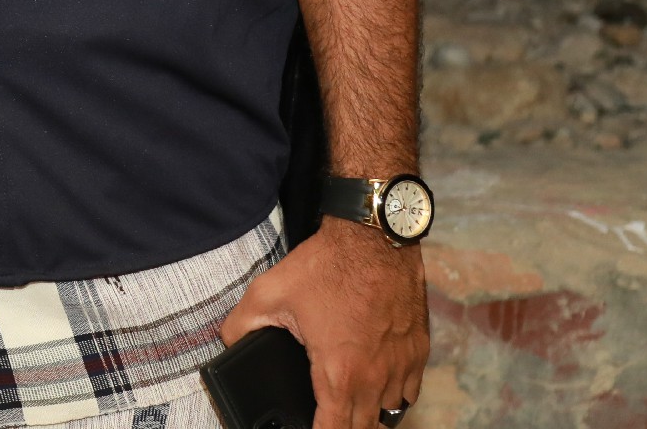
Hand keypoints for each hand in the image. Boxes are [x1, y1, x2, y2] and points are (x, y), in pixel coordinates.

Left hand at [219, 219, 425, 428]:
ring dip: (368, 416)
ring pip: (388, 413)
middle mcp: (375, 378)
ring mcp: (401, 366)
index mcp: (339, 372)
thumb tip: (228, 344)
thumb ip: (241, 325)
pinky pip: (408, 392)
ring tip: (349, 409)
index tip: (306, 428)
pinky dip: (393, 397)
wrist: (374, 237)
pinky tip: (377, 389)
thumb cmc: (326, 266)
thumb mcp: (268, 293)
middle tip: (325, 417)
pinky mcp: (418, 351)